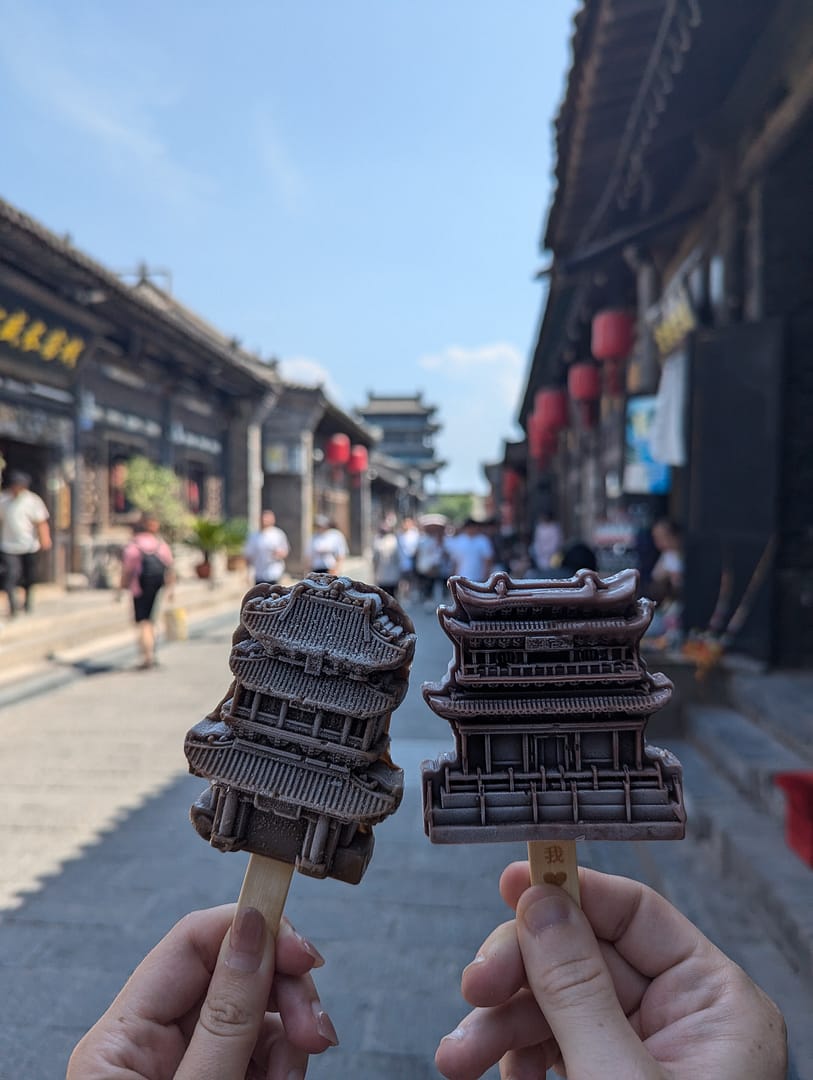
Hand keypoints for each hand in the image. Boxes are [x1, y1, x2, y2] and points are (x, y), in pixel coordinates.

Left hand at [67, 905, 337, 1079]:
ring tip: (295, 1072)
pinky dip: (283, 1063)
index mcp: (121, 1039)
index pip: (191, 942)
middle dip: (285, 993)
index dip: (252, 930)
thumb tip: (252, 928)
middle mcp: (150, 1046)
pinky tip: (285, 1079)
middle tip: (316, 1027)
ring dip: (290, 1035)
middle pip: (234, 974)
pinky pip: (260, 1052)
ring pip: (256, 1014)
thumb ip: (226, 1017)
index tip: (303, 946)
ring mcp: (184, 1068)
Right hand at [436, 863, 786, 1079]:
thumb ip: (576, 990)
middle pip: (582, 956)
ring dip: (499, 1025)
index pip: (635, 914)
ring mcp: (640, 1057)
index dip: (571, 891)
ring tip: (458, 1058)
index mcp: (714, 1005)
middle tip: (472, 987)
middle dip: (519, 974)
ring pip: (555, 1003)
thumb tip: (541, 901)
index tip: (511, 881)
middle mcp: (680, 1022)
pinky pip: (549, 1049)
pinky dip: (513, 1060)